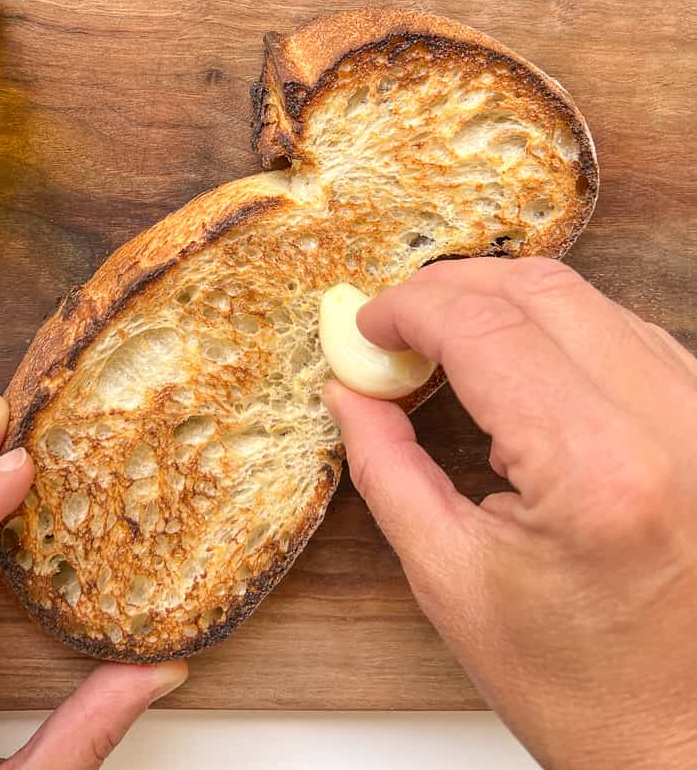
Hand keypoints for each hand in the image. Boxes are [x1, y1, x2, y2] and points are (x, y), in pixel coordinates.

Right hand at [324, 258, 696, 769]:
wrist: (688, 739)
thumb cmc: (585, 688)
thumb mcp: (453, 582)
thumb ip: (387, 468)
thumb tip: (348, 390)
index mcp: (596, 468)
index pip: (483, 326)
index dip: (409, 308)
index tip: (366, 324)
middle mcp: (668, 421)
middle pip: (539, 288)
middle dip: (450, 289)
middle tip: (397, 327)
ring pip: (586, 297)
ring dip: (502, 303)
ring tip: (445, 347)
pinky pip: (624, 330)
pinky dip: (556, 328)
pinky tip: (513, 363)